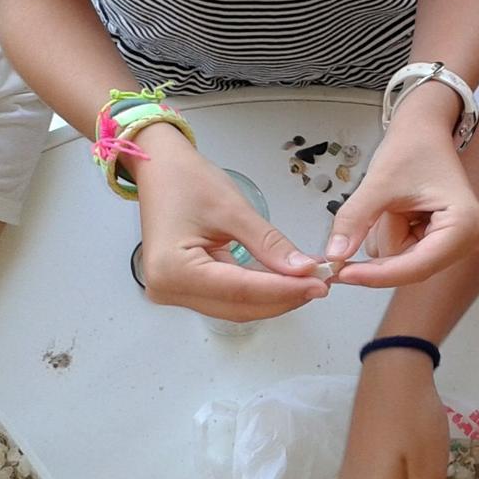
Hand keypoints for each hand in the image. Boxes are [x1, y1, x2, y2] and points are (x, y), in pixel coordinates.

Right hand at [130, 125, 328, 320]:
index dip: (285, 290)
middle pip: (240, 307)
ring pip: (237, 308)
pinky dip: (259, 291)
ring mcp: (175, 293)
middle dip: (284, 297)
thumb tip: (304, 270)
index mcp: (173, 270)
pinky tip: (284, 281)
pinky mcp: (185, 289)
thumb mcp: (233, 209)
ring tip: (307, 281)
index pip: (242, 291)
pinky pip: (229, 298)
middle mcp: (169, 289)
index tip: (319, 284)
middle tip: (320, 283)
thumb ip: (269, 244)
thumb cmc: (185, 180)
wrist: (159, 169)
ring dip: (274, 298)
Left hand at [328, 87, 478, 287]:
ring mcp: (454, 245)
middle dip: (383, 243)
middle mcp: (467, 241)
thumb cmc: (413, 147)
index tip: (343, 274)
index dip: (378, 275)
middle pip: (408, 268)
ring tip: (396, 201)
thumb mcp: (379, 182)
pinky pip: (399, 254)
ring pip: (399, 263)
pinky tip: (397, 210)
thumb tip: (335, 255)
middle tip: (370, 216)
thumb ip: (356, 219)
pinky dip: (388, 233)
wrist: (423, 131)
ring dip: (385, 233)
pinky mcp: (439, 245)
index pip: (417, 267)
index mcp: (465, 226)